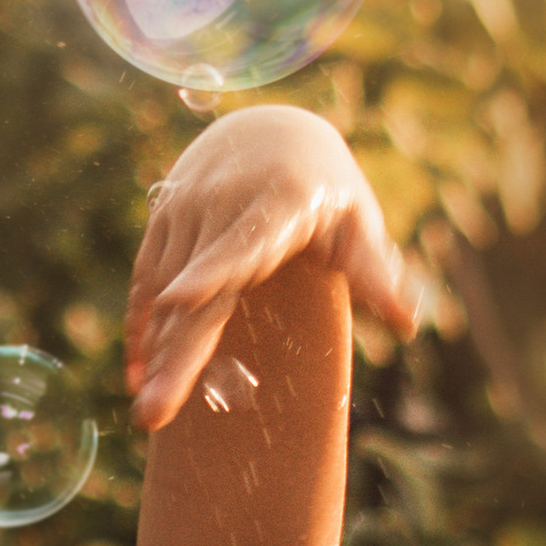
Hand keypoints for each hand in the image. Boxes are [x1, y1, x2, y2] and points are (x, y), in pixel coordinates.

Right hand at [126, 107, 417, 430]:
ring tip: (149, 415)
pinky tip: (138, 377)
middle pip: (193, 292)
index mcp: (279, 203)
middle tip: (153, 416)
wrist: (271, 128)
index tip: (180, 299)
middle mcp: (223, 202)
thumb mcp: (357, 223)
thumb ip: (374, 273)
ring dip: (155, 356)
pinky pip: (145, 280)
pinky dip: (141, 330)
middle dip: (173, 356)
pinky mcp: (164, 219)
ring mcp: (188, 209)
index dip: (211, 273)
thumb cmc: (327, 189)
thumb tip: (408, 323)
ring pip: (162, 292)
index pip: (242, 246)